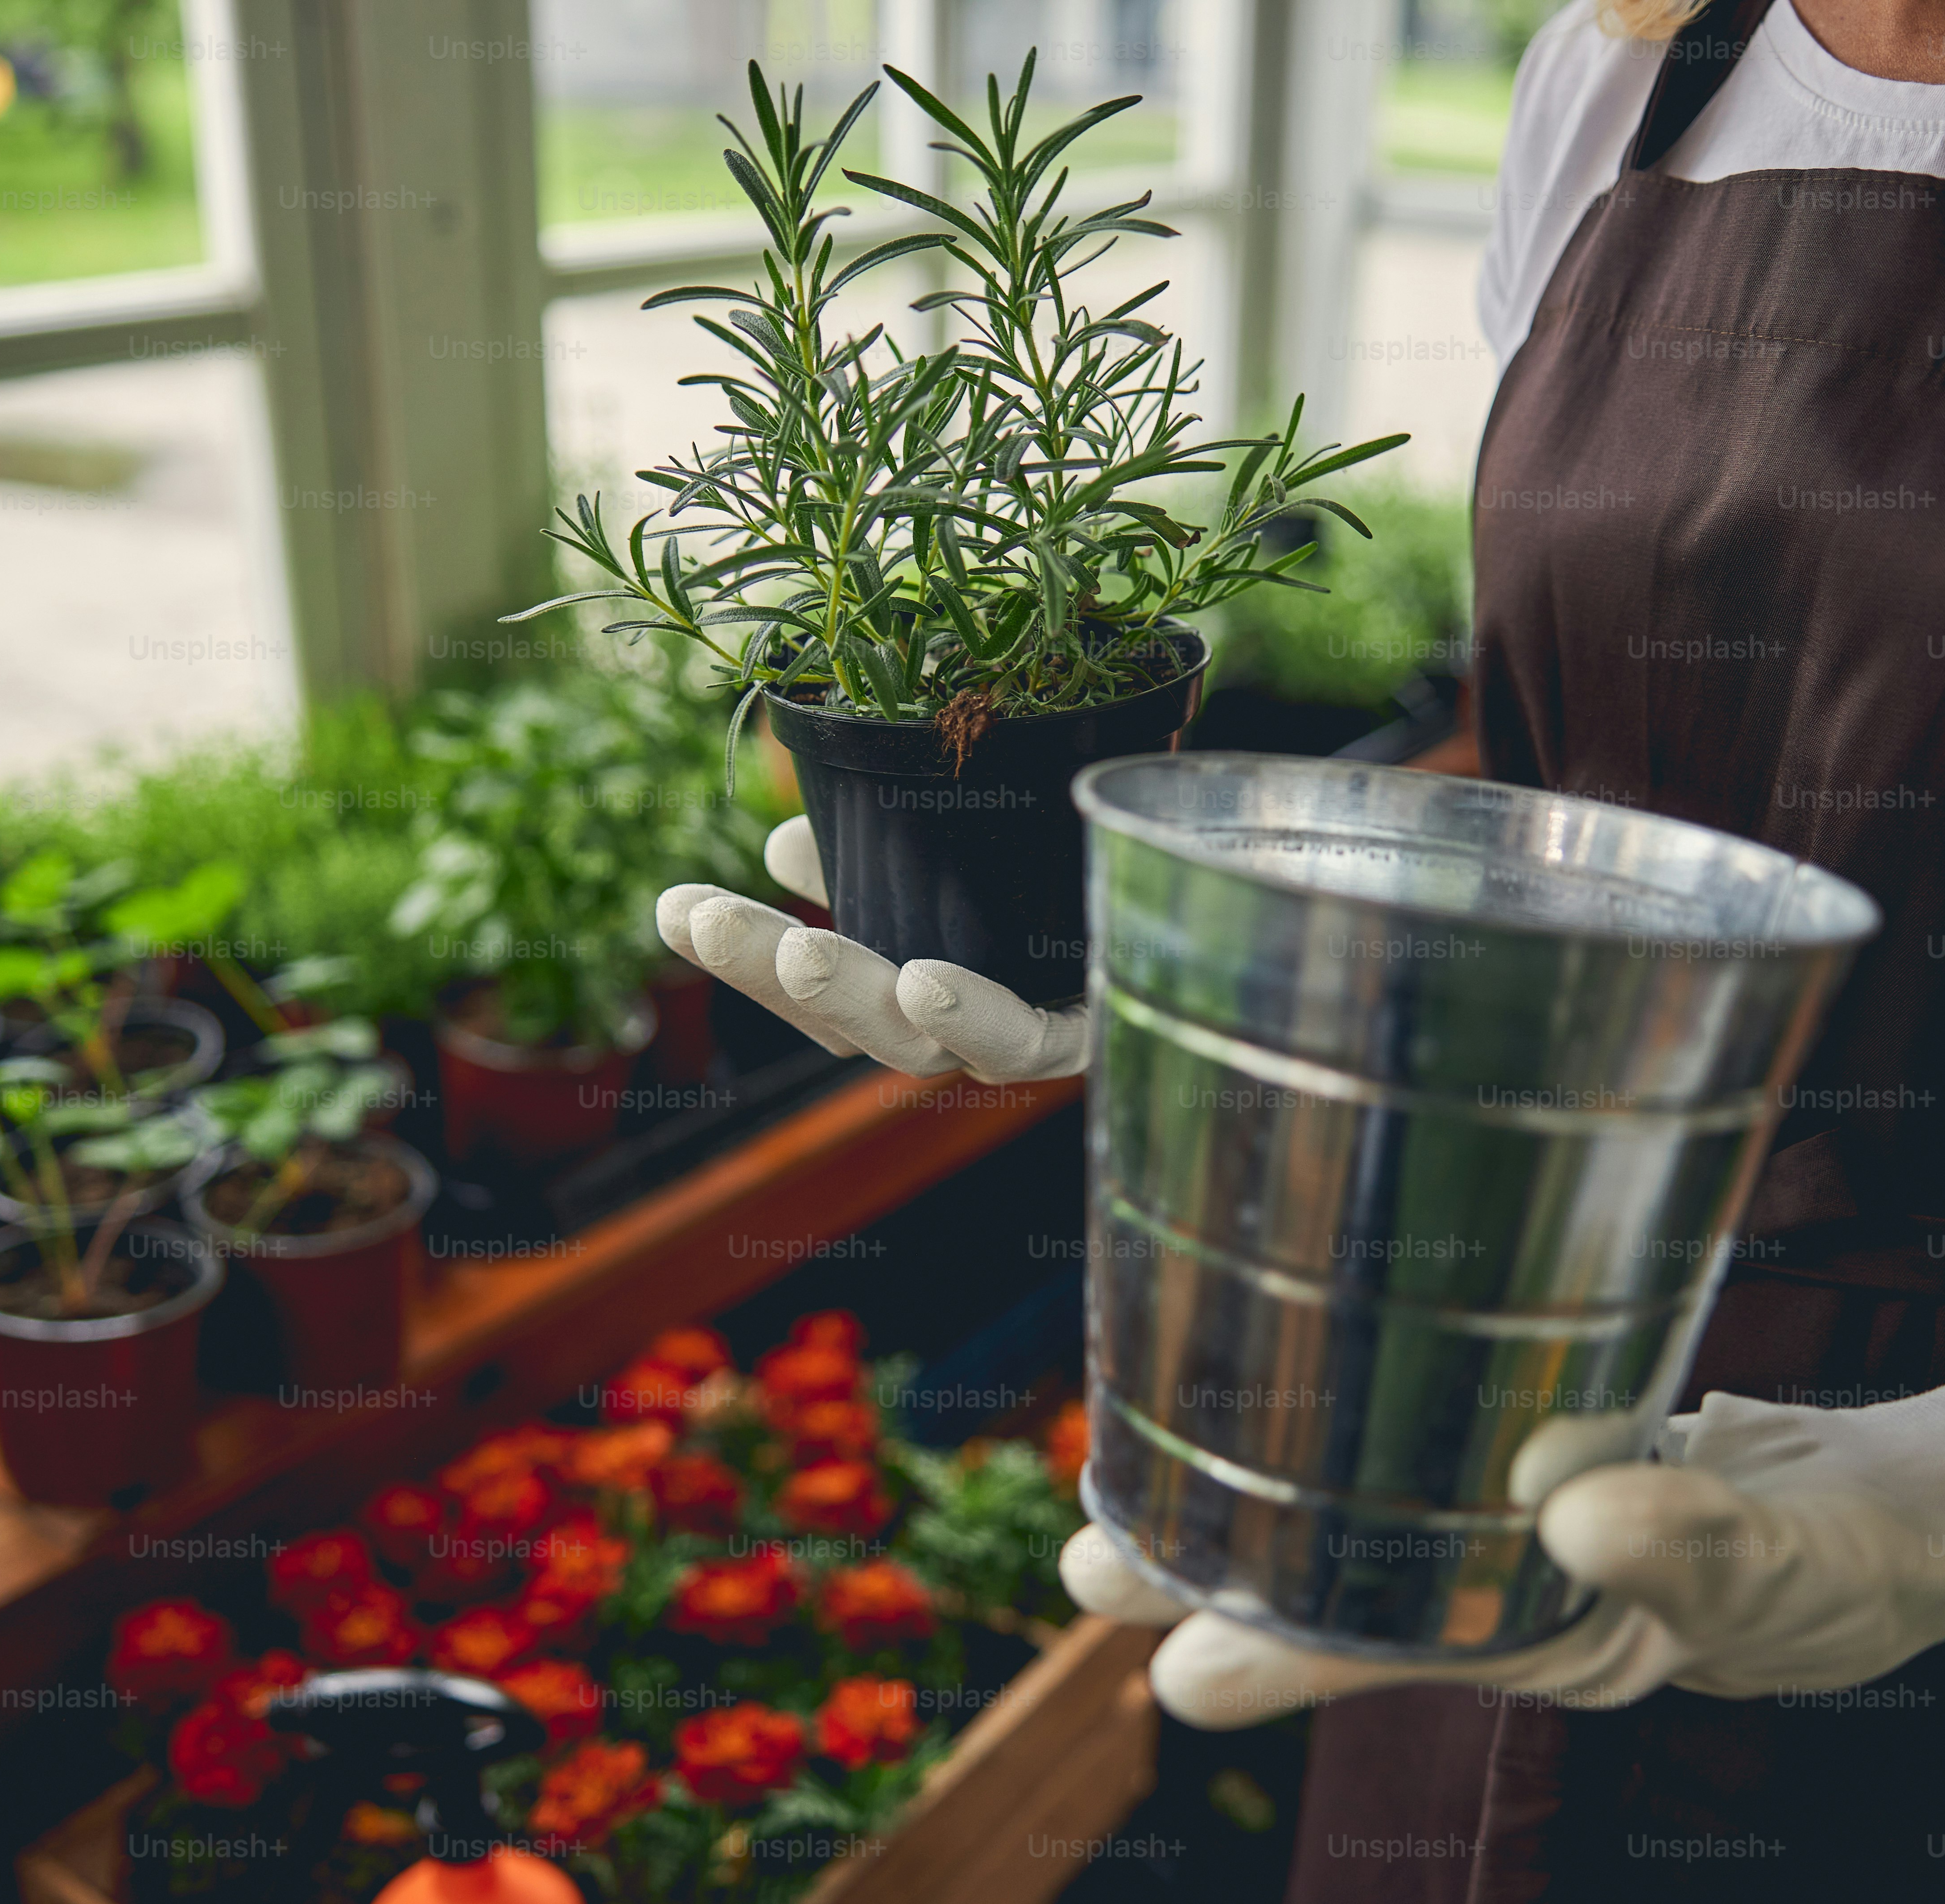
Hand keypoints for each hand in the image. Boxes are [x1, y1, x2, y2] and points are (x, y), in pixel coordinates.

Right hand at [656, 817, 1085, 1082]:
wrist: (1273, 840)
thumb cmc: (1116, 826)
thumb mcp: (992, 816)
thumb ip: (891, 840)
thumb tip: (788, 839)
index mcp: (945, 977)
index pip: (827, 987)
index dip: (745, 955)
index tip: (671, 906)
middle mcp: (989, 1021)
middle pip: (863, 1023)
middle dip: (775, 976)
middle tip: (698, 919)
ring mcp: (1051, 1034)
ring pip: (934, 1046)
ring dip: (855, 999)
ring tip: (801, 947)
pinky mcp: (1116, 1029)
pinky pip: (1041, 1040)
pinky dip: (979, 1018)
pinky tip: (930, 980)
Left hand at [1062, 1369, 1944, 1727]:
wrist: (1928, 1494)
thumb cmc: (1877, 1550)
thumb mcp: (1806, 1558)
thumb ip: (1703, 1545)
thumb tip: (1579, 1515)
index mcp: (1572, 1643)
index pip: (1402, 1655)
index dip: (1286, 1657)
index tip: (1168, 1667)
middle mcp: (1528, 1592)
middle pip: (1349, 1595)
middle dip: (1216, 1580)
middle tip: (1080, 1559)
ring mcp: (1528, 1518)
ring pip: (1368, 1518)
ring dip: (1252, 1501)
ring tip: (1116, 1487)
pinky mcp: (1545, 1438)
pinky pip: (1432, 1439)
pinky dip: (1350, 1421)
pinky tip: (1267, 1389)